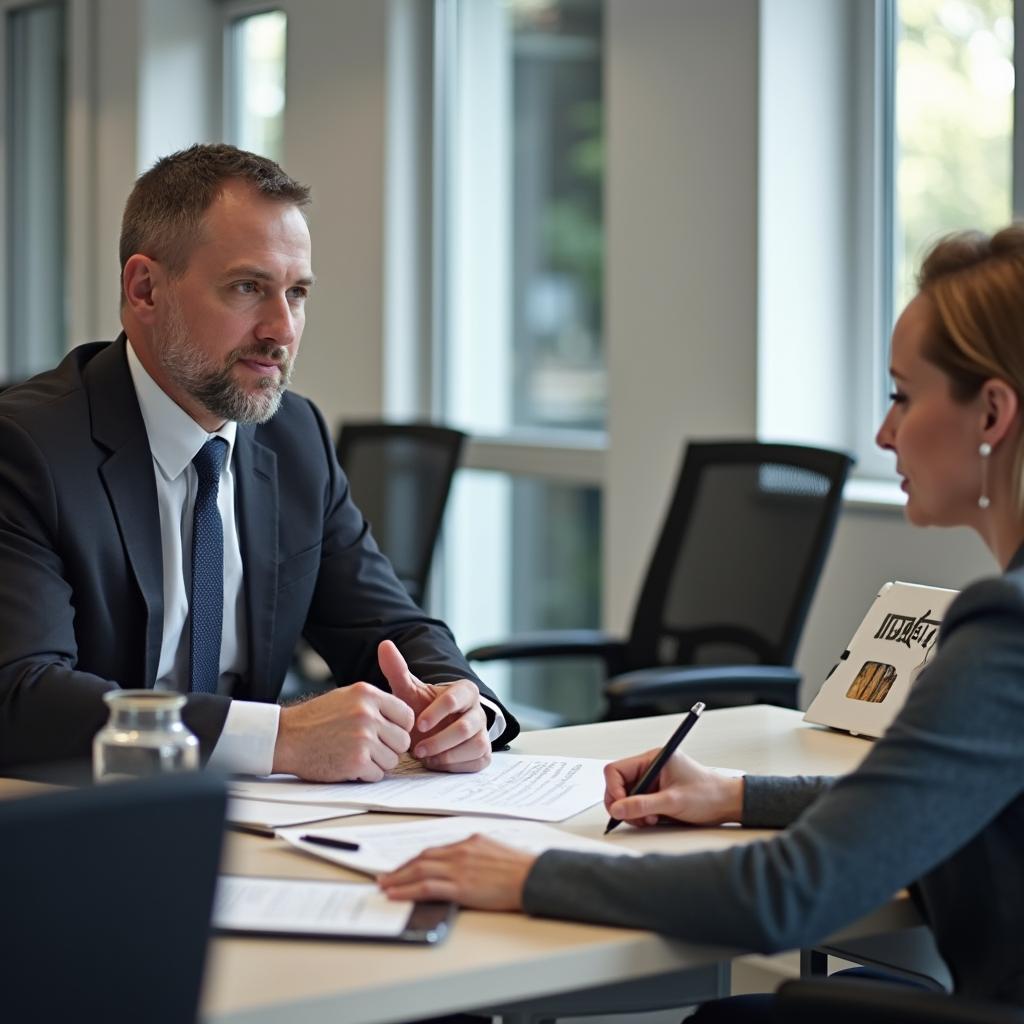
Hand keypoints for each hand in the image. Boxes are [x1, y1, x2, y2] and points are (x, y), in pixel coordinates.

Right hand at [273, 682, 413, 781]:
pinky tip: (349, 765)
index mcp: (367, 695)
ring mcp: (363, 738)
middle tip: (372, 749)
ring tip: (357, 755)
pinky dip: (365, 774)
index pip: (407, 716)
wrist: (287, 737)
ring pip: (392, 760)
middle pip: (403, 740)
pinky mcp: (356, 761)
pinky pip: (377, 774)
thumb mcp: (346, 697)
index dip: (400, 728)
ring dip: (378, 763)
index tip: (389, 735)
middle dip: (390, 748)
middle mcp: (368, 714)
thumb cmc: (315, 719)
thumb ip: (374, 704)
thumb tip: (403, 718)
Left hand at [378, 640, 490, 772]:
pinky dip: (456, 765)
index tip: (418, 724)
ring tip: (425, 758)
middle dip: (440, 740)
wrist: (434, 727)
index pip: (456, 699)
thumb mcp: (409, 690)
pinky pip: (477, 761)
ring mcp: (483, 732)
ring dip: (448, 754)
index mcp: (464, 691)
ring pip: (476, 745)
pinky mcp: (483, 753)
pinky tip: (436, 763)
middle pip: (466, 727)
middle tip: (417, 749)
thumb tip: (385, 645)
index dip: (437, 712)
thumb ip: (397, 669)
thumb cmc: (422, 707)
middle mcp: (478, 711)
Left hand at [379, 835, 535, 909]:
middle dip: (401, 869)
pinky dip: (408, 890)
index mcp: (470, 842)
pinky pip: (427, 887)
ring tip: (385, 886)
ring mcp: (459, 868)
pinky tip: (396, 894)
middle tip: (385, 877)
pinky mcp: (460, 886)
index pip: (435, 851)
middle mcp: (461, 852)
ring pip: (420, 870)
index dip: (415, 860)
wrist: (532, 876)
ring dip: (399, 879)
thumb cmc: (521, 868)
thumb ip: (477, 856)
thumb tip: (464, 866)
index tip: (404, 867)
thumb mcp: (496, 852)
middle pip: (423, 858)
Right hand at [604, 748, 743, 827]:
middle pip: (618, 784)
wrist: (727, 803)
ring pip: (626, 796)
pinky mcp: (656, 793)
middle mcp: (651, 768)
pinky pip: (637, 804)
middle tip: (635, 817)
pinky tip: (654, 819)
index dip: (614, 789)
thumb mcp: (673, 801)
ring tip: (650, 819)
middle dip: (623, 804)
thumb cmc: (708, 794)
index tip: (621, 807)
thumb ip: (643, 805)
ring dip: (633, 811)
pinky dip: (640, 814)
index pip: (616, 770)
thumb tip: (617, 808)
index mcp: (654, 759)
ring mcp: (653, 781)